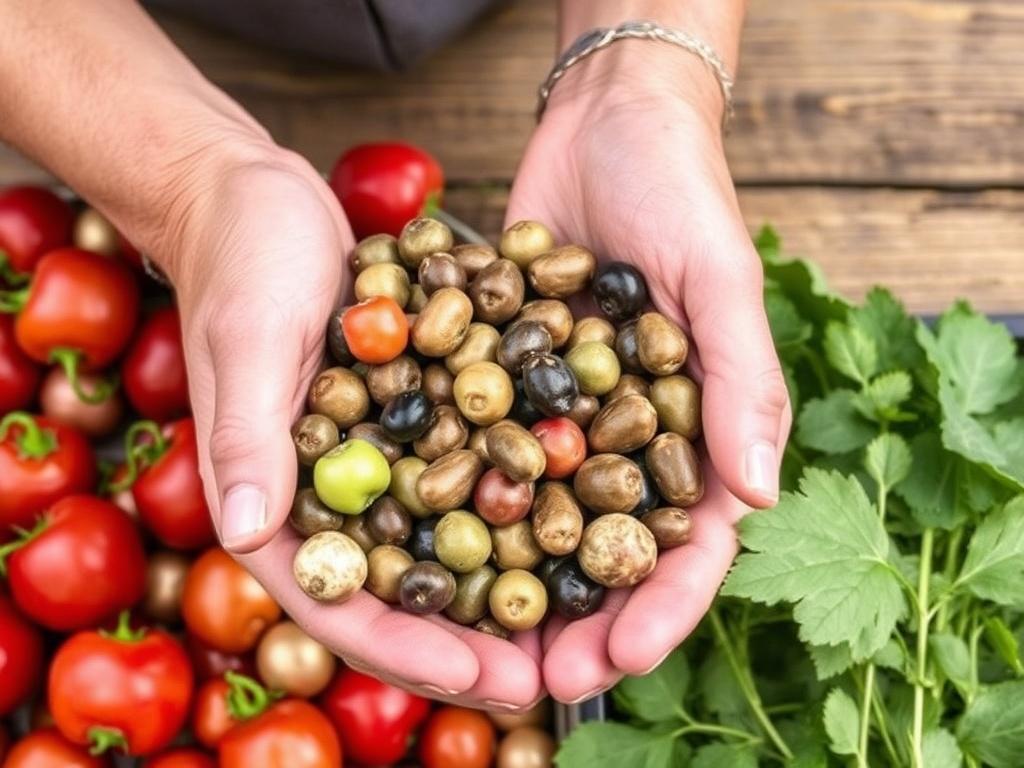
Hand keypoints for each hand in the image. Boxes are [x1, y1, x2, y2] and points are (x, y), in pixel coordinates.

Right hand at [156, 145, 542, 709]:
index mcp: (272, 496)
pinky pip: (463, 475)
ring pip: (439, 547)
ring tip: (570, 624)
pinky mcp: (410, 418)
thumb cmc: (239, 256)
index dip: (404, 648)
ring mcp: (371, 460)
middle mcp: (324, 494)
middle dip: (466, 643)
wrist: (258, 194)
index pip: (336, 598)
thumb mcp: (248, 337)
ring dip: (498, 592)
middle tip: (543, 676)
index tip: (478, 674)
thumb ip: (248, 434)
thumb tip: (249, 532)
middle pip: (398, 593)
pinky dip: (508, 507)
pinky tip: (570, 523)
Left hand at [506, 50, 790, 700]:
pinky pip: (488, 450)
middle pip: (607, 552)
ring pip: (542, 518)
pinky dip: (462, 500)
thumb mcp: (719, 277)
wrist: (604, 121)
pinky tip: (419, 545)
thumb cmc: (680, 190)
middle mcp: (633, 436)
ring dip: (510, 584)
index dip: (658, 611)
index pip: (690, 544)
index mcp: (699, 429)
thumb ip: (741, 380)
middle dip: (577, 622)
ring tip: (470, 640)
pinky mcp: (510, 379)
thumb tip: (757, 494)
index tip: (615, 661)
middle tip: (531, 681)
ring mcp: (568, 414)